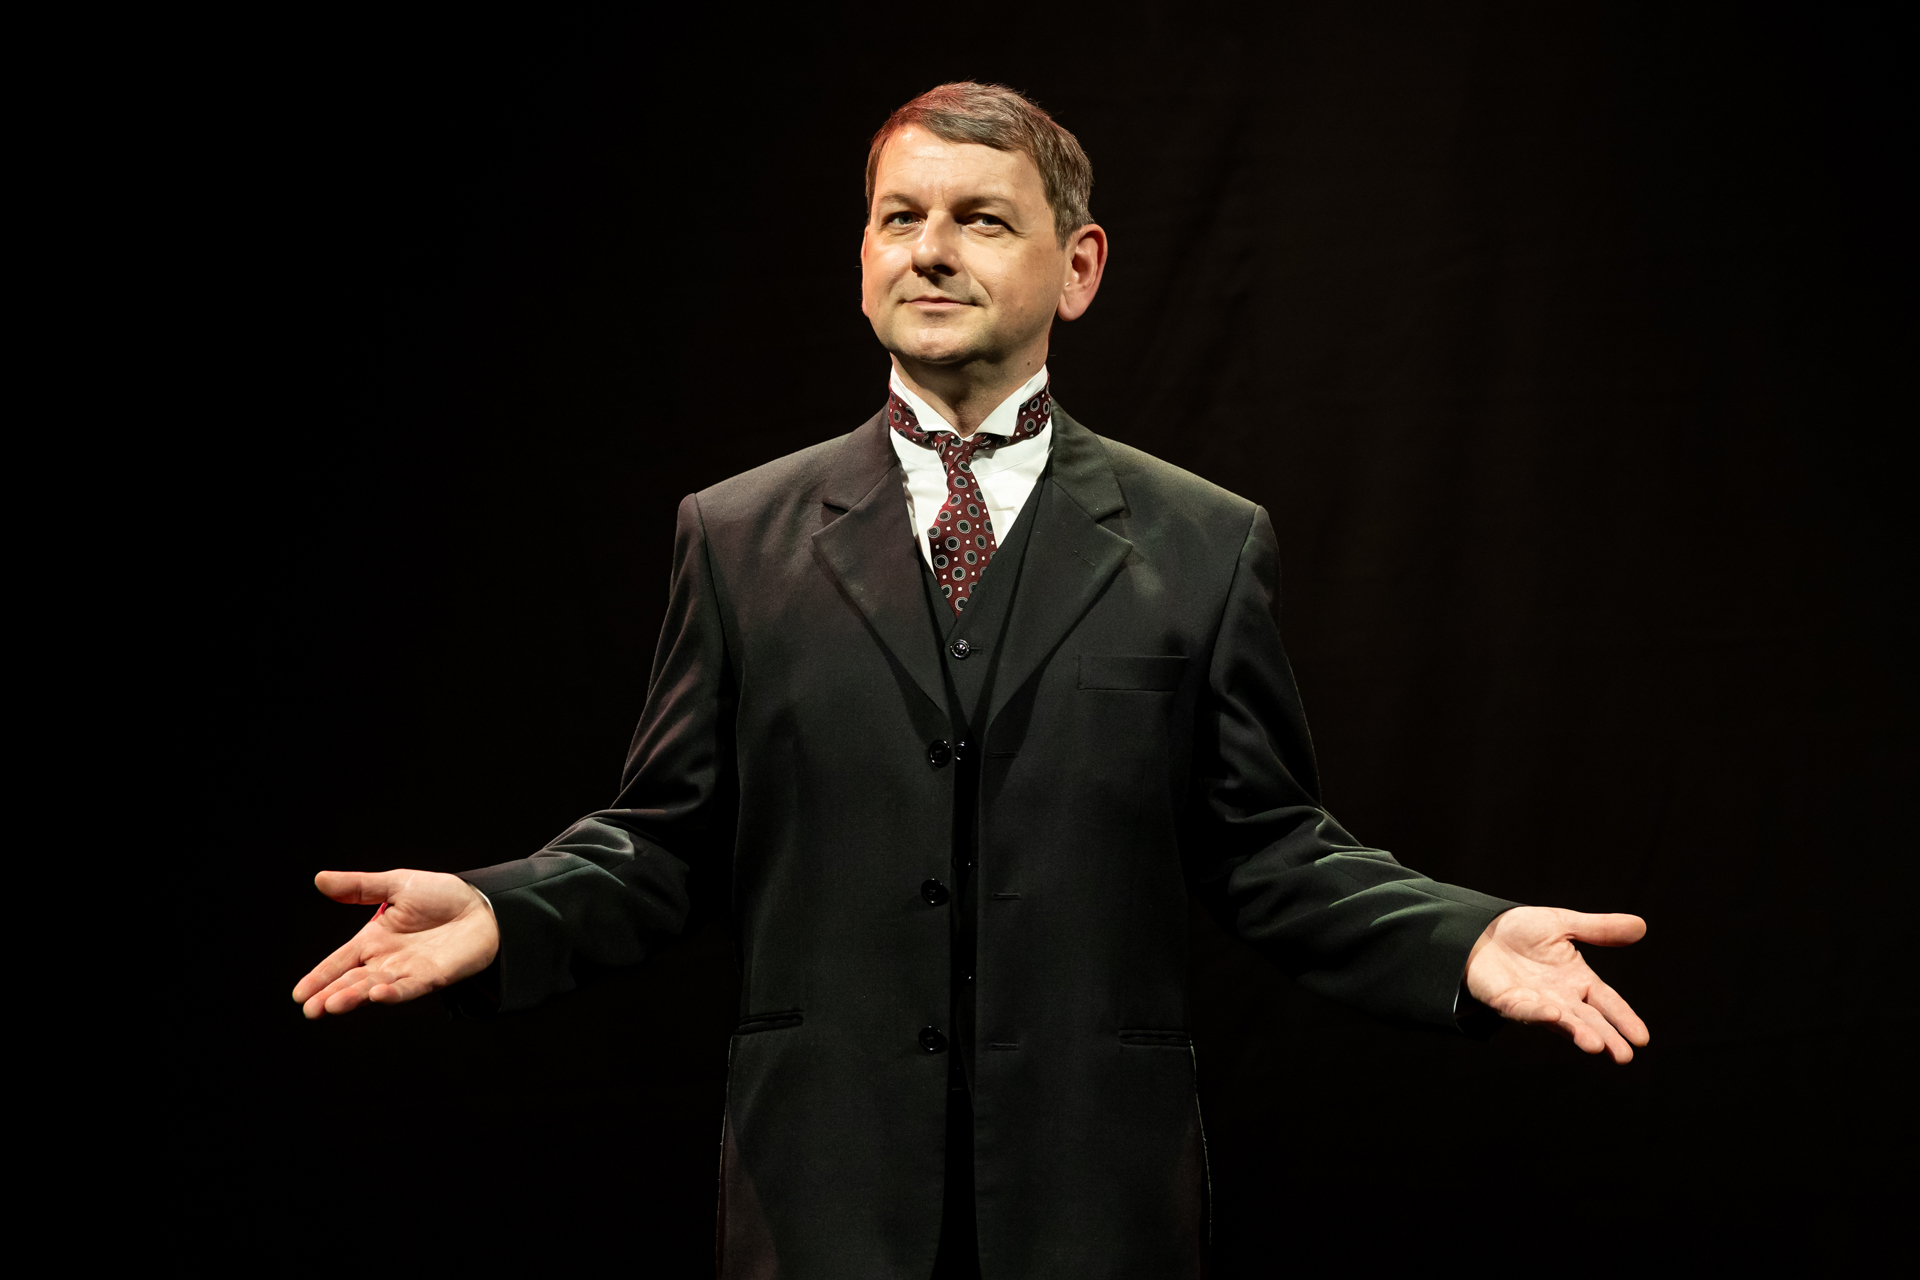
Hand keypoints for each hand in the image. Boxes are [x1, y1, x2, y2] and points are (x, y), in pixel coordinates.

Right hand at [292, 870, 500, 1018]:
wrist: (484, 905)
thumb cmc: (442, 896)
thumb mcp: (397, 884)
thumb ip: (360, 887)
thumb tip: (319, 879)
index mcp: (374, 940)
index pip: (340, 962)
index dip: (320, 977)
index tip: (298, 995)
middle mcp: (386, 960)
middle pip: (352, 981)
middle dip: (330, 995)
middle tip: (310, 1010)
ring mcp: (408, 971)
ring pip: (375, 988)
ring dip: (354, 997)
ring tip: (332, 1005)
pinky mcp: (433, 976)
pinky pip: (409, 988)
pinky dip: (392, 993)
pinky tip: (376, 995)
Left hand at [1464, 907, 1649, 1062]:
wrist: (1480, 929)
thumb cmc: (1523, 931)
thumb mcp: (1564, 924)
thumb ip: (1599, 929)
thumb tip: (1642, 924)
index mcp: (1578, 981)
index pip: (1607, 1003)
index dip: (1624, 1019)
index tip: (1641, 1038)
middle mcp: (1561, 997)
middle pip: (1588, 1019)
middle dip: (1606, 1037)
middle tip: (1624, 1056)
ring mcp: (1535, 1002)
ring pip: (1560, 1021)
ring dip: (1577, 1032)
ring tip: (1595, 1046)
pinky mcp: (1507, 1001)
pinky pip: (1524, 1010)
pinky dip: (1539, 1013)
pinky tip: (1554, 1014)